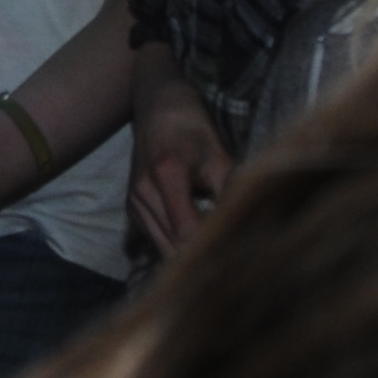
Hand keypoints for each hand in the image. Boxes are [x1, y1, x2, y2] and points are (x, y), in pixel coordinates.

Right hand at [128, 72, 236, 257]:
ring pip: (162, 248)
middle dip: (201, 259)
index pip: (187, 231)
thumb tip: (245, 229)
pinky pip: (156, 239)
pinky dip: (176, 247)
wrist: (158, 108)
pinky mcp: (132, 208)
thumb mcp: (218, 156)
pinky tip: (197, 247)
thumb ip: (228, 193)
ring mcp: (134, 202)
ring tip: (218, 262)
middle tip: (234, 269)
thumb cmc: (193, 127)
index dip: (212, 250)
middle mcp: (143, 193)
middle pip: (172, 247)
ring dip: (187, 258)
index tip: (239, 261)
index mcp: (166, 176)